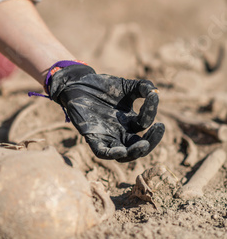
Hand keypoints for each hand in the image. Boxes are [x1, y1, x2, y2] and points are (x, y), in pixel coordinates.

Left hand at [48, 63, 164, 161]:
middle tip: (159, 128)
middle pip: (140, 146)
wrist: (77, 83)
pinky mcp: (92, 137)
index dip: (150, 111)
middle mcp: (120, 132)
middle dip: (151, 141)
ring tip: (144, 144)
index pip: (145, 123)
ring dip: (135, 152)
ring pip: (124, 155)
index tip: (152, 96)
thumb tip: (155, 92)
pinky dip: (112, 153)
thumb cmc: (102, 86)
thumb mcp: (125, 86)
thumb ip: (142, 87)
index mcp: (130, 122)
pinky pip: (102, 152)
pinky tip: (121, 150)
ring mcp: (107, 136)